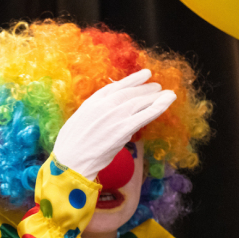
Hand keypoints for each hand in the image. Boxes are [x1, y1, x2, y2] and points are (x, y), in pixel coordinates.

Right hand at [51, 68, 175, 180]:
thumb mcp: (77, 122)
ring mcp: (114, 116)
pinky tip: (168, 100)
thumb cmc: (70, 147)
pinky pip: (146, 114)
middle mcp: (103, 105)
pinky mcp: (123, 129)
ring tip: (166, 94)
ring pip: (140, 101)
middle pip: (130, 92)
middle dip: (146, 88)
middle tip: (157, 87)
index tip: (143, 75)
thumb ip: (92, 114)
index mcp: (91, 103)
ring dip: (156, 96)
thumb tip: (102, 115)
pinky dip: (159, 106)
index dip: (132, 80)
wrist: (70, 162)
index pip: (115, 86)